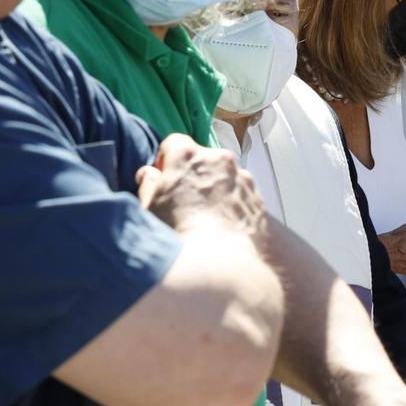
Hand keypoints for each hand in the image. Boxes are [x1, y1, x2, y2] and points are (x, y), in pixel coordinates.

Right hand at [135, 133, 265, 239]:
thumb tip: (150, 175)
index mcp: (187, 155)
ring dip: (216, 188)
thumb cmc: (178, 234)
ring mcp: (242, 177)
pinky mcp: (258, 198)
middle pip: (203, 159)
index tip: (165, 179)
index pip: (174, 143)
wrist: (219, 263)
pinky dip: (233, 203)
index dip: (167, 160)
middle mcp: (219, 159)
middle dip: (194, 174)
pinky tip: (223, 226)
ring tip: (206, 218)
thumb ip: (148, 184)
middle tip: (185, 201)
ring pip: (225, 176)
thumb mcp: (149, 207)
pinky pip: (242, 194)